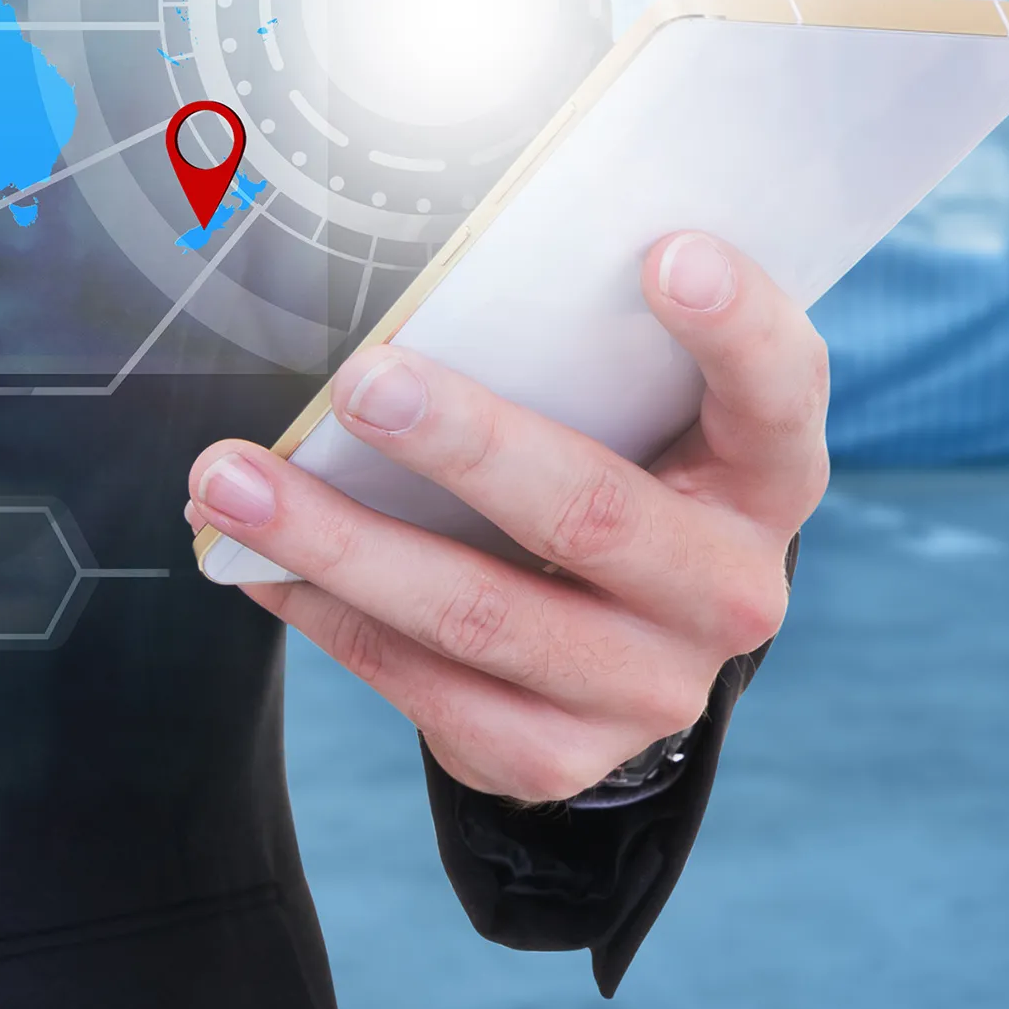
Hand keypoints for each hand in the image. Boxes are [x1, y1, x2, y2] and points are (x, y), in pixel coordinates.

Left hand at [183, 229, 819, 801]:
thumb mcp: (637, 421)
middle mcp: (726, 593)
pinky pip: (423, 688)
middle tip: (359, 382)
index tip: (664, 251)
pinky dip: (326, 616)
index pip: (779, 392)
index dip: (734, 324)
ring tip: (229, 482)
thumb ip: (584, 358)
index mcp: (764, 479)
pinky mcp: (557, 757)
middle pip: (592, 514)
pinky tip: (257, 567)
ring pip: (478, 614)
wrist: (621, 652)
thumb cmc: (614, 484)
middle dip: (464, 444)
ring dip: (336, 541)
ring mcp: (647, 689)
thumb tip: (427, 296)